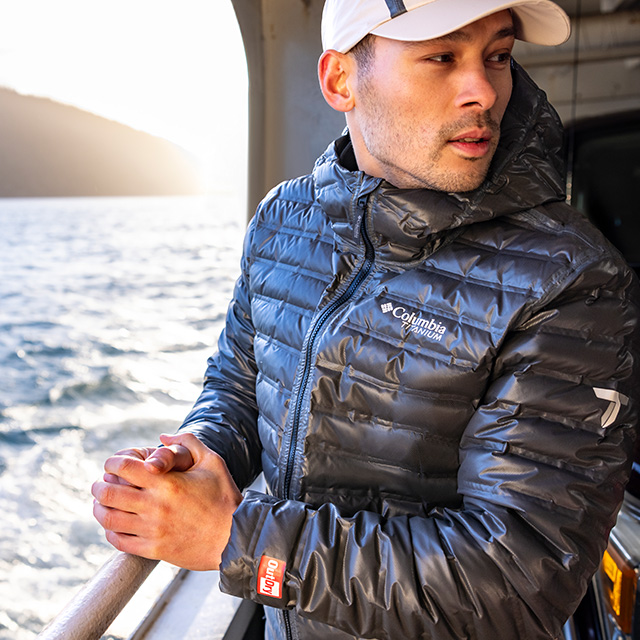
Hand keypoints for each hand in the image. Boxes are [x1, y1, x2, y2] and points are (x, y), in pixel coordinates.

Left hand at [92, 433, 242, 569]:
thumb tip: (163, 436)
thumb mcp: (212, 461)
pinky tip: (114, 525)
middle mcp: (155, 507)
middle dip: (99, 486)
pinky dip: (110, 531)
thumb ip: (188, 442)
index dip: (112, 462)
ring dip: (99, 509)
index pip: (124, 468)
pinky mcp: (154, 549)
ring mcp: (152, 530)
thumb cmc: (225, 497)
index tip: (112, 464)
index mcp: (167, 483)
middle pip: (109, 494)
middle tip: (99, 483)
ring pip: (109, 519)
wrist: (235, 537)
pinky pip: (119, 541)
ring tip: (101, 504)